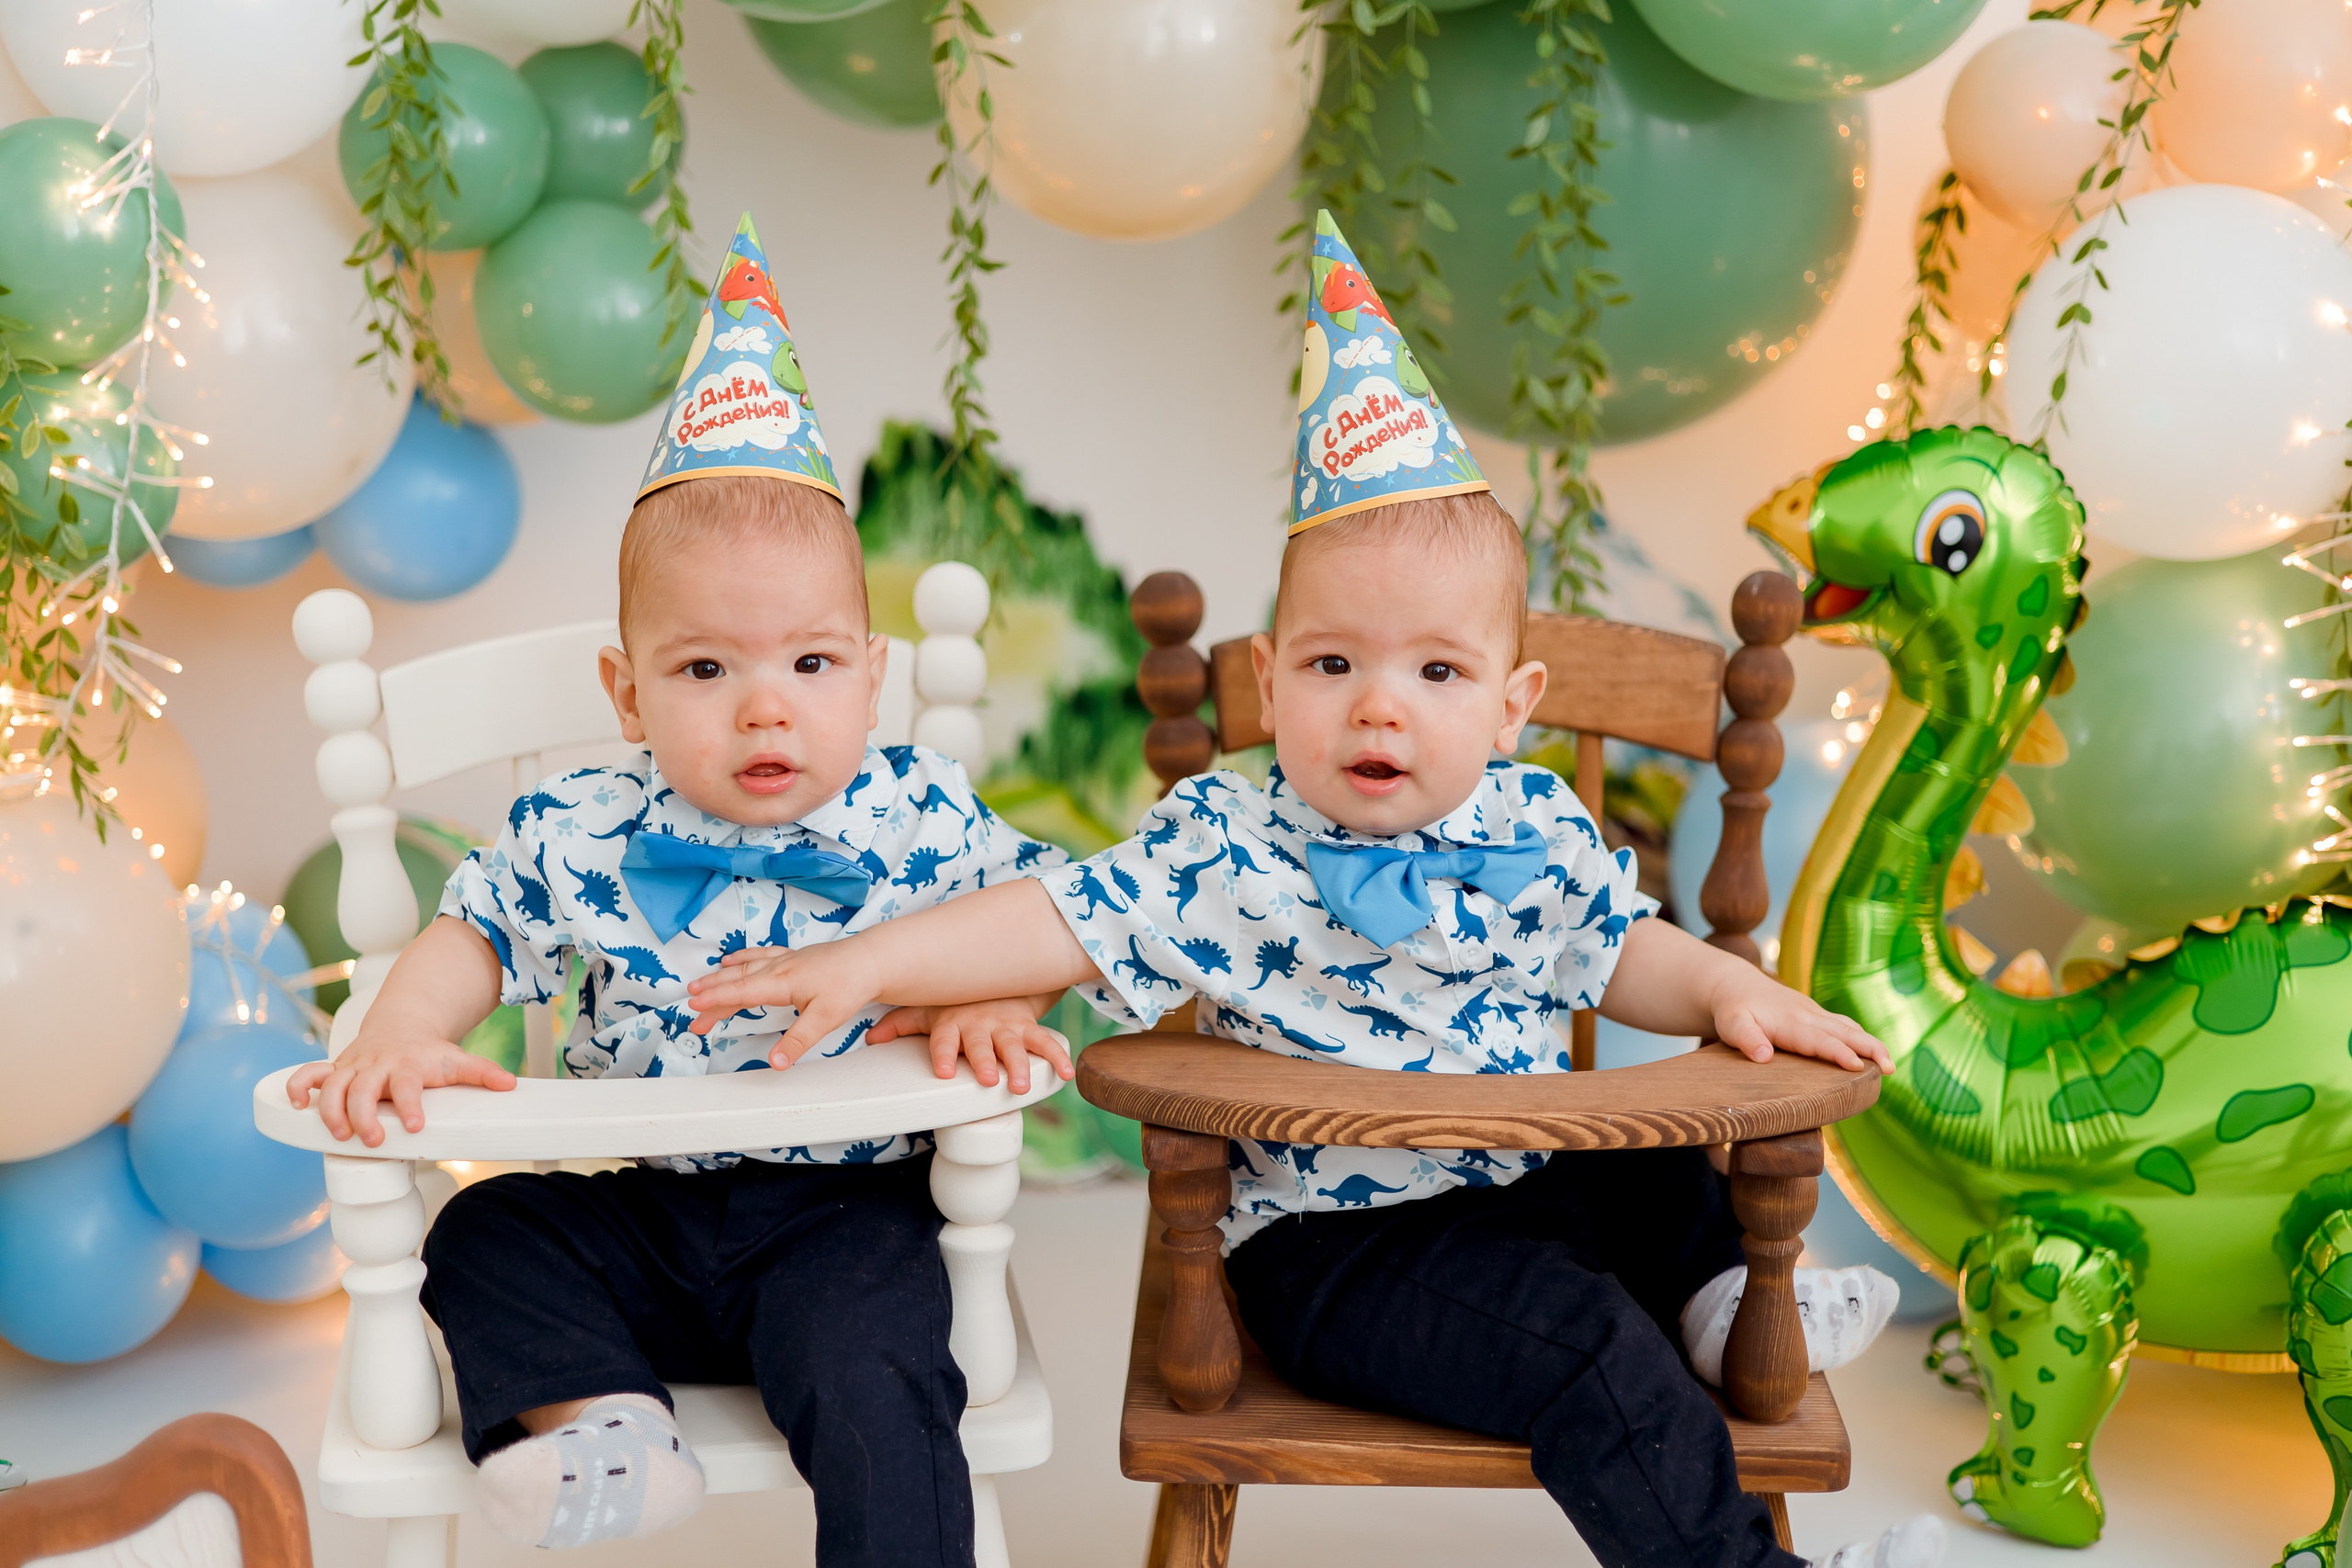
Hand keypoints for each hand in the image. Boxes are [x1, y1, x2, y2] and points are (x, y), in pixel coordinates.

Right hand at [284, 1027, 516, 1146]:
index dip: (410, 1105)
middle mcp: (376, 1066)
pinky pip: (308, 1074)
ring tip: (338, 1135)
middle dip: (364, 1115)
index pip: (407, 1086)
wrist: (402, 1025)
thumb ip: (482, 1073)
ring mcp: (353, 1067)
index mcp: (407, 1065)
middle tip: (373, 1140)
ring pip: (331, 1085)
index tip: (415, 1126)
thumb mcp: (457, 1060)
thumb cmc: (430, 1053)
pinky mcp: (335, 1069)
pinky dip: (296, 1086)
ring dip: (329, 1110)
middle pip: (362, 1089)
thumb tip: (511, 1085)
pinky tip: (294, 1105)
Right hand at [689, 942, 883, 1066]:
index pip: (741, 992)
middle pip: (737, 980)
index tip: (693, 1007)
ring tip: (699, 985)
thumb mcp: (825, 1019)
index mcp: (782, 981)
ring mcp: (786, 960)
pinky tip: (731, 960)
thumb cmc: (851, 984)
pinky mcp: (794, 958)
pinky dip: (741, 958)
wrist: (872, 959)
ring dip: (721, 977)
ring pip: (745, 967)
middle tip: (690, 1009)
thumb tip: (774, 1063)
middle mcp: (780, 967)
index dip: (715, 1000)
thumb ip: (796, 1042)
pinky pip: (759, 955)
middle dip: (711, 993)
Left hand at [871, 998, 1075, 1092]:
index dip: (943, 1054)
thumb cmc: (956, 1003)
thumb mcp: (927, 1010)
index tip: (942, 1072)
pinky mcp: (1027, 1028)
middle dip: (985, 1062)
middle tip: (988, 1080)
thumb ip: (900, 1025)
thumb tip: (870, 1039)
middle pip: (981, 1045)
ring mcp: (1005, 1027)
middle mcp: (979, 1025)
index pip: (943, 1039)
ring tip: (1020, 1087)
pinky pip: (1045, 1042)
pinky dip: (1058, 1057)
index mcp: (952, 1023)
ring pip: (1014, 1046)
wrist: (997, 979)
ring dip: (1019, 1066)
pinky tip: (1066, 1075)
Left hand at [1708, 967, 1889, 1073]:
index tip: (1858, 1066)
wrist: (1735, 984)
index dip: (1839, 1053)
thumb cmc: (1732, 1009)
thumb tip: (1763, 1057)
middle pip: (1844, 1032)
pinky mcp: (1815, 1015)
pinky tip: (1871, 1052)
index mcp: (1790, 1022)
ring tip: (1890, 1065)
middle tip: (1892, 1068)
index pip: (1819, 1040)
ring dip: (1871, 1044)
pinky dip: (1861, 1037)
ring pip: (1848, 1028)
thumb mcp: (1731, 1024)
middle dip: (1870, 1048)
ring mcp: (1814, 1013)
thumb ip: (1746, 1038)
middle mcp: (1808, 1016)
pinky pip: (1843, 1025)